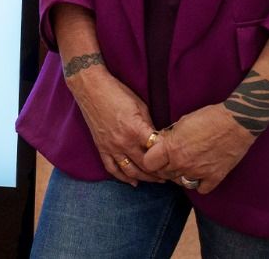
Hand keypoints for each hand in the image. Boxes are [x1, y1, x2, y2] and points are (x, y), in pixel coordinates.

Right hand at [66, 65, 164, 185]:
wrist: (90, 87)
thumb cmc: (117, 92)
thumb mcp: (140, 106)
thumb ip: (149, 126)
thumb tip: (159, 140)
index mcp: (136, 130)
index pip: (157, 152)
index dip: (169, 158)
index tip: (177, 161)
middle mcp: (124, 142)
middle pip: (146, 166)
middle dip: (161, 173)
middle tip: (172, 174)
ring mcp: (111, 147)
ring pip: (131, 171)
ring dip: (145, 178)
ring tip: (157, 180)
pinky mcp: (101, 147)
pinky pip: (112, 168)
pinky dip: (123, 177)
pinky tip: (133, 182)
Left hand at [138, 104, 254, 193]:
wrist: (236, 123)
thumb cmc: (208, 117)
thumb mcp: (181, 122)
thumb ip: (169, 136)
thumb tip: (160, 143)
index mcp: (171, 148)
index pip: (149, 163)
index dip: (150, 158)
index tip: (155, 155)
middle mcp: (182, 163)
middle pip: (163, 174)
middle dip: (164, 166)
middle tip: (170, 159)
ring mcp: (198, 172)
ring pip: (179, 182)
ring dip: (179, 175)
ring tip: (185, 165)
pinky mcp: (214, 178)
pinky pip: (200, 189)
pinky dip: (198, 183)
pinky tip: (200, 174)